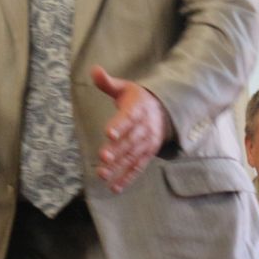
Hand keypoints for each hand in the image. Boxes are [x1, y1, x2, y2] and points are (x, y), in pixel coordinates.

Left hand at [92, 66, 170, 191]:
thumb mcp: (125, 88)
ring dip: (118, 166)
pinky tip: (114, 188)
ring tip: (103, 174)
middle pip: (130, 140)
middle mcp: (144, 128)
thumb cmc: (138, 99)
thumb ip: (107, 82)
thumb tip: (94, 70)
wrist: (165, 111)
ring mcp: (146, 144)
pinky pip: (137, 168)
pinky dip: (127, 178)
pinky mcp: (146, 155)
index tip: (108, 133)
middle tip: (103, 157)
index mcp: (137, 109)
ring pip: (132, 156)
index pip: (128, 118)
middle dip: (117, 149)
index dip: (119, 125)